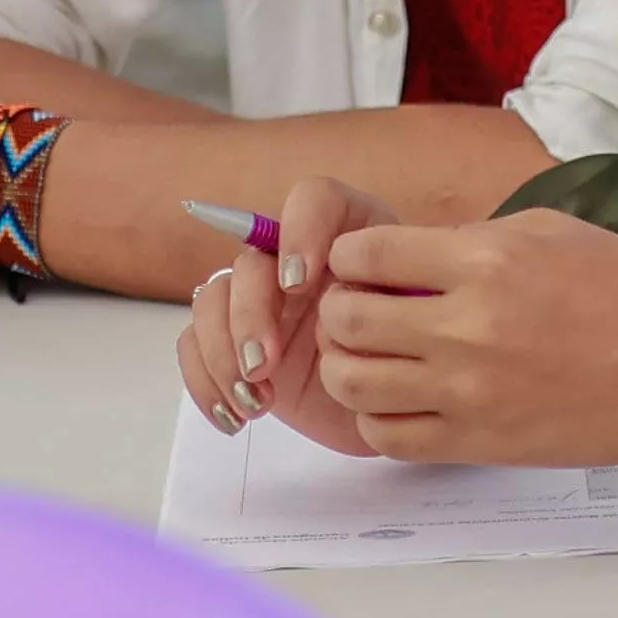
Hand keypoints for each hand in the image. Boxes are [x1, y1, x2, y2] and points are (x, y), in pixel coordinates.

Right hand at [177, 176, 392, 454]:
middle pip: (251, 260)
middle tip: (266, 366)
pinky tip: (235, 418)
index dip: (300, 231)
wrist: (400, 411)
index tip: (300, 284)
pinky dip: (205, 381)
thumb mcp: (423, 325)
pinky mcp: (236, 344)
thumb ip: (396, 299)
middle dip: (250, 315)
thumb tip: (350, 296)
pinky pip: (194, 345)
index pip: (313, 198)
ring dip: (222, 352)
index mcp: (348, 235)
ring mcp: (261, 302)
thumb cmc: (418, 358)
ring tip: (256, 402)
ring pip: (211, 298)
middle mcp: (296, 260)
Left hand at [305, 209, 617, 469]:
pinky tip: (403, 400)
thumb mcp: (548, 232)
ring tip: (374, 356)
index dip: (350, 257)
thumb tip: (408, 257)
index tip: (362, 264)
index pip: (366, 255)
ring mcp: (471, 393)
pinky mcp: (481, 444)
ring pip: (353, 383)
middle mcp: (469, 328)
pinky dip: (379, 417)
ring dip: (349, 364)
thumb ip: (469, 240)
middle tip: (360, 309)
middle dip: (339, 309)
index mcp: (486, 262)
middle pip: (346, 321)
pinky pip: (388, 438)